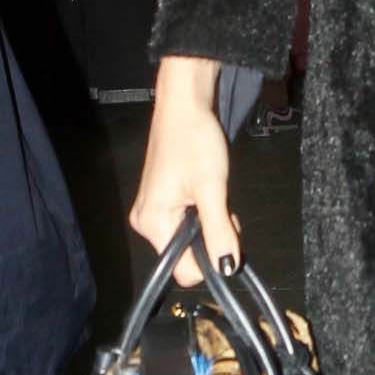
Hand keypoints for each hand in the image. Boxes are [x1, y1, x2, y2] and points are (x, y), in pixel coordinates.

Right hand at [130, 55, 238, 283]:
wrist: (184, 104)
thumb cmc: (194, 140)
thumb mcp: (212, 188)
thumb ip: (219, 231)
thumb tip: (228, 267)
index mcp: (152, 223)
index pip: (182, 270)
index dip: (209, 258)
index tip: (222, 229)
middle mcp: (146, 222)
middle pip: (186, 254)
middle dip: (210, 237)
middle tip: (219, 203)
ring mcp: (152, 210)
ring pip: (188, 236)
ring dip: (208, 222)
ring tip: (211, 191)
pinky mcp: (160, 199)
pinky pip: (185, 220)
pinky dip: (201, 211)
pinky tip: (204, 188)